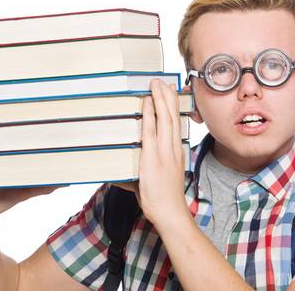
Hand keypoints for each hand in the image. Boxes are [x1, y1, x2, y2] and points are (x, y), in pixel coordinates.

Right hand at [0, 112, 60, 221]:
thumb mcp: (23, 191)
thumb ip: (42, 185)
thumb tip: (64, 181)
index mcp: (5, 159)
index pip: (17, 140)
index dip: (27, 129)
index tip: (41, 116)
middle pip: (4, 133)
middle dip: (14, 119)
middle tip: (28, 105)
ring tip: (8, 103)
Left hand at [133, 80, 190, 221]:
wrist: (170, 213)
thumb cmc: (162, 200)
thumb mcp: (153, 181)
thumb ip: (137, 173)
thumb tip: (118, 172)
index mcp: (176, 152)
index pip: (176, 124)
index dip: (173, 106)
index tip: (170, 92)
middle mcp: (172, 149)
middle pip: (172, 117)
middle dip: (167, 97)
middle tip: (162, 81)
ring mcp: (164, 152)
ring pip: (165, 119)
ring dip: (160, 99)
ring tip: (156, 84)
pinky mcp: (153, 158)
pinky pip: (152, 131)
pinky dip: (150, 115)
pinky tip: (148, 103)